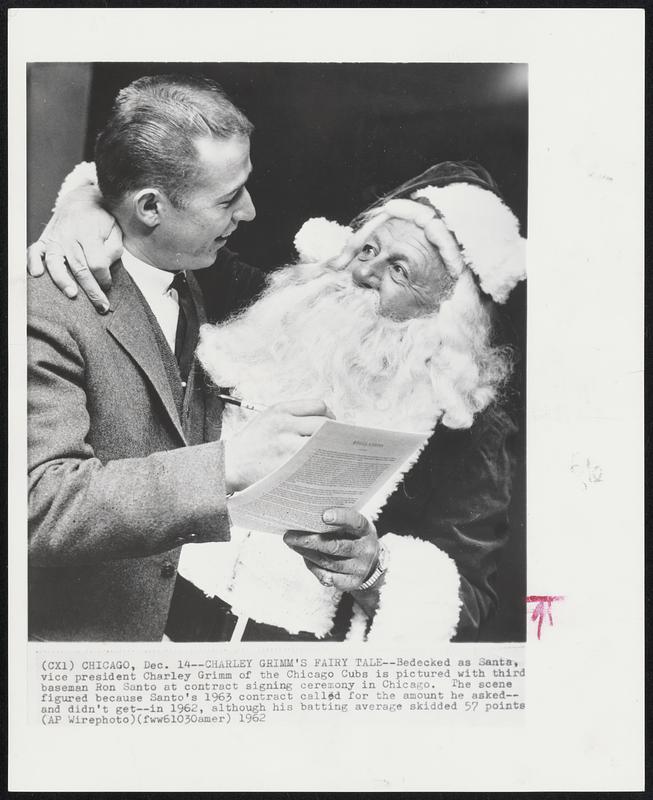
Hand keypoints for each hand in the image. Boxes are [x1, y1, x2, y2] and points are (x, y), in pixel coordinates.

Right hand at [26, 185, 122, 312]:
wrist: (82, 199)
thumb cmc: (100, 218)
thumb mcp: (115, 228)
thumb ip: (114, 248)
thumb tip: (106, 267)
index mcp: (89, 233)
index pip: (97, 262)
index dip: (104, 277)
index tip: (108, 285)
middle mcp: (70, 236)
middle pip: (79, 267)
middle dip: (91, 289)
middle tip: (101, 306)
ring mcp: (55, 238)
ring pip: (56, 261)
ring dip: (62, 280)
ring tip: (72, 294)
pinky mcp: (45, 239)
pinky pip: (34, 251)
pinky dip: (32, 262)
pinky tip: (37, 275)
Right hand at [224, 399, 333, 492]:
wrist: (230, 464)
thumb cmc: (253, 443)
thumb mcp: (268, 418)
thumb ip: (294, 416)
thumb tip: (327, 423)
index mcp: (280, 410)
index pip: (318, 406)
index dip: (329, 415)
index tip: (332, 425)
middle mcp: (284, 425)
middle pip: (324, 425)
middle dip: (335, 434)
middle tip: (337, 443)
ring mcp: (286, 446)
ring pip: (321, 444)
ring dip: (331, 450)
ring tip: (333, 456)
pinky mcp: (286, 466)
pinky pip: (312, 463)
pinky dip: (321, 465)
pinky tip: (321, 468)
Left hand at [284, 508, 378, 591]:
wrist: (371, 565)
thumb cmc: (354, 538)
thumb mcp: (353, 527)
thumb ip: (338, 522)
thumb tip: (308, 518)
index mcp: (366, 531)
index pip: (356, 522)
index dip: (342, 518)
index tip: (324, 515)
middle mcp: (366, 550)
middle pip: (336, 546)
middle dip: (310, 541)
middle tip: (289, 535)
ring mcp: (359, 568)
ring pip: (328, 562)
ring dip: (306, 553)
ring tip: (291, 544)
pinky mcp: (351, 583)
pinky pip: (328, 577)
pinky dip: (313, 566)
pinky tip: (304, 557)